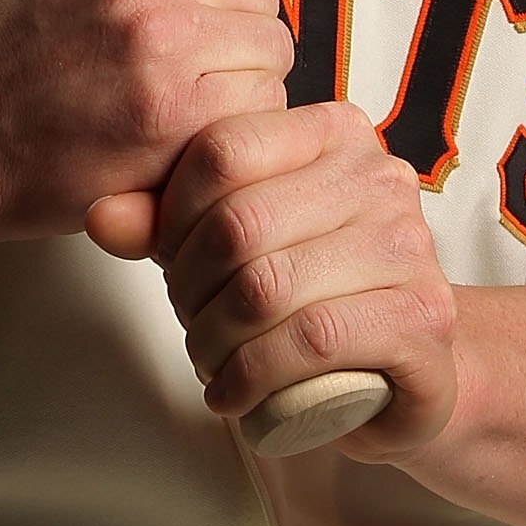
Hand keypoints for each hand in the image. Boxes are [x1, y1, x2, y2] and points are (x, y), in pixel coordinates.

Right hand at [0, 0, 290, 244]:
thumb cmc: (19, 45)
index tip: (183, 7)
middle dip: (235, 27)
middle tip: (189, 61)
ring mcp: (157, 38)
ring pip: (270, 47)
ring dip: (242, 78)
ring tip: (189, 95)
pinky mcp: (175, 110)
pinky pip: (261, 103)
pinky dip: (237, 124)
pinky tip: (191, 129)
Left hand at [153, 101, 458, 458]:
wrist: (415, 360)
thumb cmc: (316, 288)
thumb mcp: (237, 242)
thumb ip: (167, 222)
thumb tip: (101, 215)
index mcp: (335, 131)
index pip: (223, 148)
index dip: (174, 214)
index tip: (168, 261)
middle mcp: (380, 176)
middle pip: (239, 224)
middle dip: (189, 288)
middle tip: (189, 323)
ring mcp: (411, 246)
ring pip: (269, 287)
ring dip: (215, 341)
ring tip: (209, 362)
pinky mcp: (424, 319)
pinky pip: (312, 342)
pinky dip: (254, 377)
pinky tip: (235, 395)